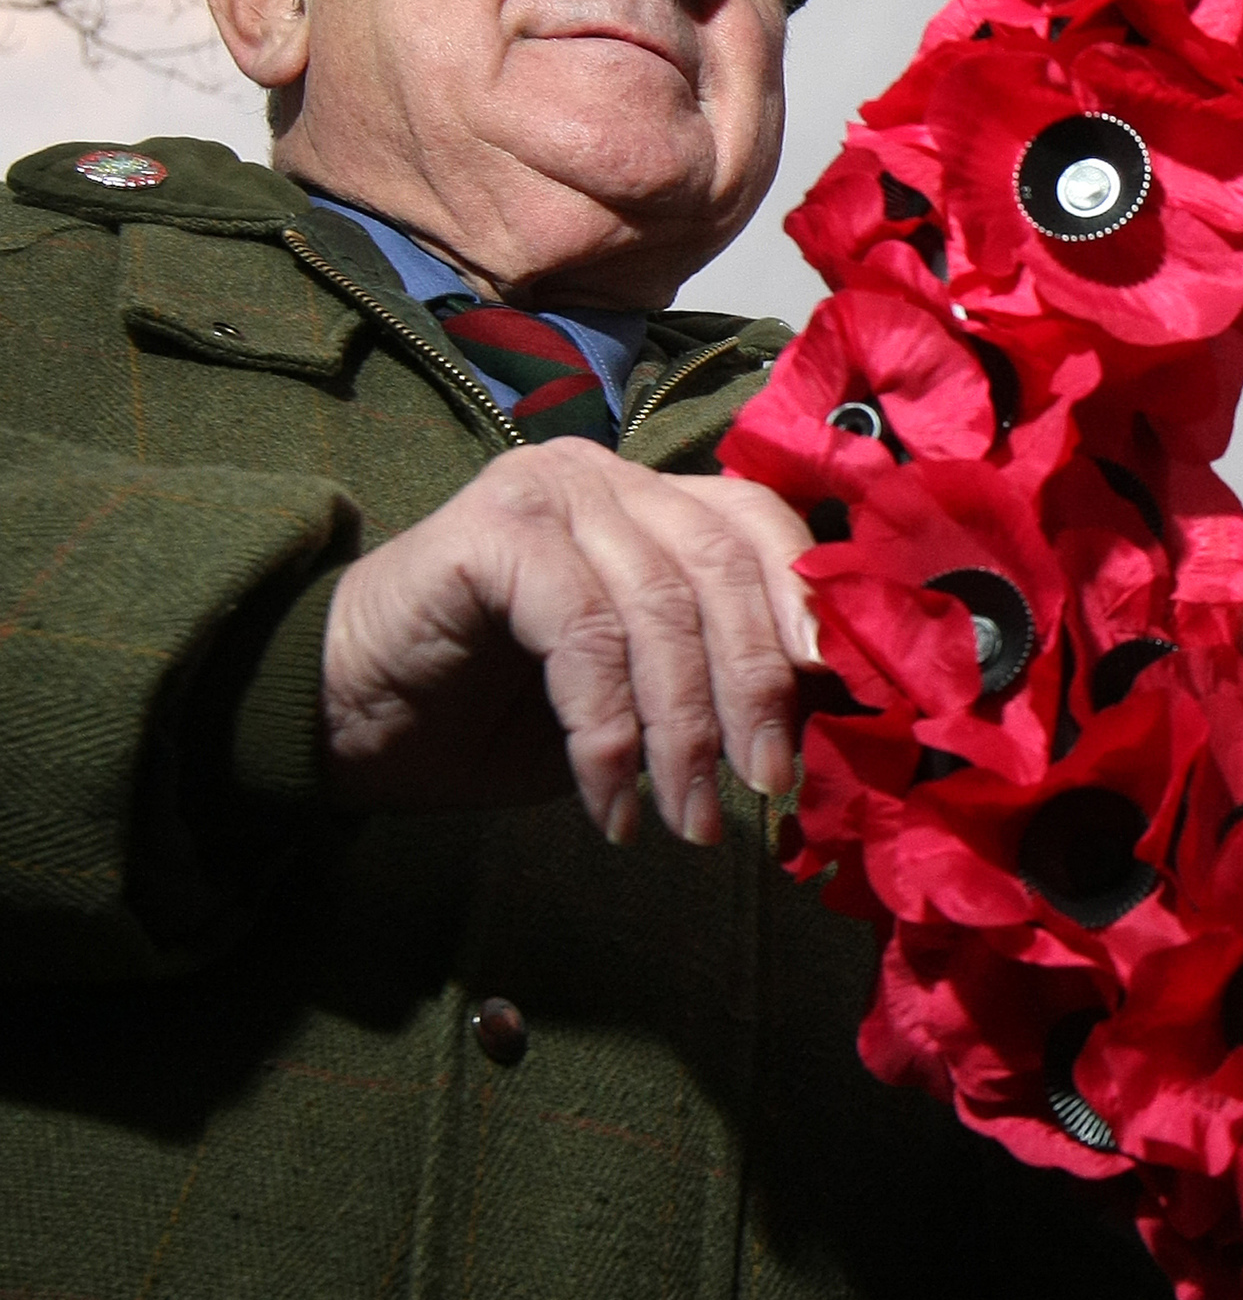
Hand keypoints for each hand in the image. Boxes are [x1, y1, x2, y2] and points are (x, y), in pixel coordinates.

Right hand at [318, 440, 818, 842]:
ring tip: (691, 821)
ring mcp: (548, 493)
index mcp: (658, 501)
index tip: (840, 710)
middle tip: (767, 786)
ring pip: (658, 608)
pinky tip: (611, 801)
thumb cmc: (499, 713)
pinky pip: (582, 633)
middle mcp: (609, 478)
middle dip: (756, 689)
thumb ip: (720, 675)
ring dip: (683, 732)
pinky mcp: (488, 533)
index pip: (763, 531)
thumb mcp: (640, 697)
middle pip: (722, 569)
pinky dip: (608, 730)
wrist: (345, 720)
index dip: (808, 616)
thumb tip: (830, 708)